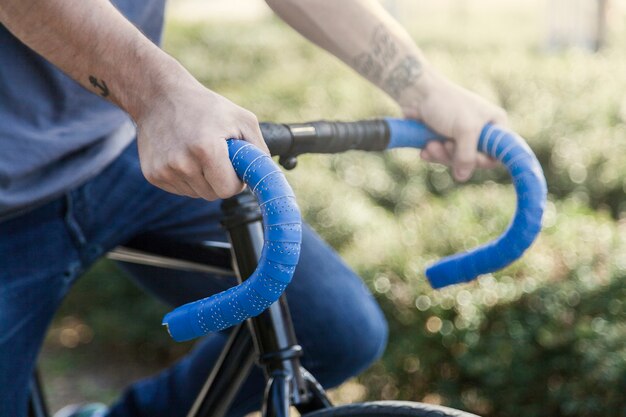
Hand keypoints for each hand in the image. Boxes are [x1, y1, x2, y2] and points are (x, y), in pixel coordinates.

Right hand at [134, 81, 268, 199]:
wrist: (159, 96)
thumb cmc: (205, 106)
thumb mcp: (242, 119)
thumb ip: (259, 150)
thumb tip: (267, 177)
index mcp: (206, 150)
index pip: (228, 190)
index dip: (236, 180)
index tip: (234, 166)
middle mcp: (182, 163)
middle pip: (213, 194)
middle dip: (220, 180)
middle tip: (217, 156)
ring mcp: (164, 171)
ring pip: (197, 194)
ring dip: (203, 179)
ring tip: (197, 152)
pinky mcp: (152, 175)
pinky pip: (180, 189)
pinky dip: (186, 178)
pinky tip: (183, 155)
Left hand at [399, 72, 507, 181]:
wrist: (417, 92)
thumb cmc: (446, 104)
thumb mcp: (464, 129)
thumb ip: (467, 156)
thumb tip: (462, 177)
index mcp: (494, 123)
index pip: (498, 153)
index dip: (483, 160)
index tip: (470, 159)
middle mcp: (480, 130)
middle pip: (473, 160)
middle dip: (455, 156)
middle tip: (445, 145)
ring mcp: (460, 135)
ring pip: (455, 160)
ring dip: (441, 155)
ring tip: (431, 145)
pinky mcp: (443, 138)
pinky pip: (441, 156)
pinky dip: (433, 154)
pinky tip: (424, 149)